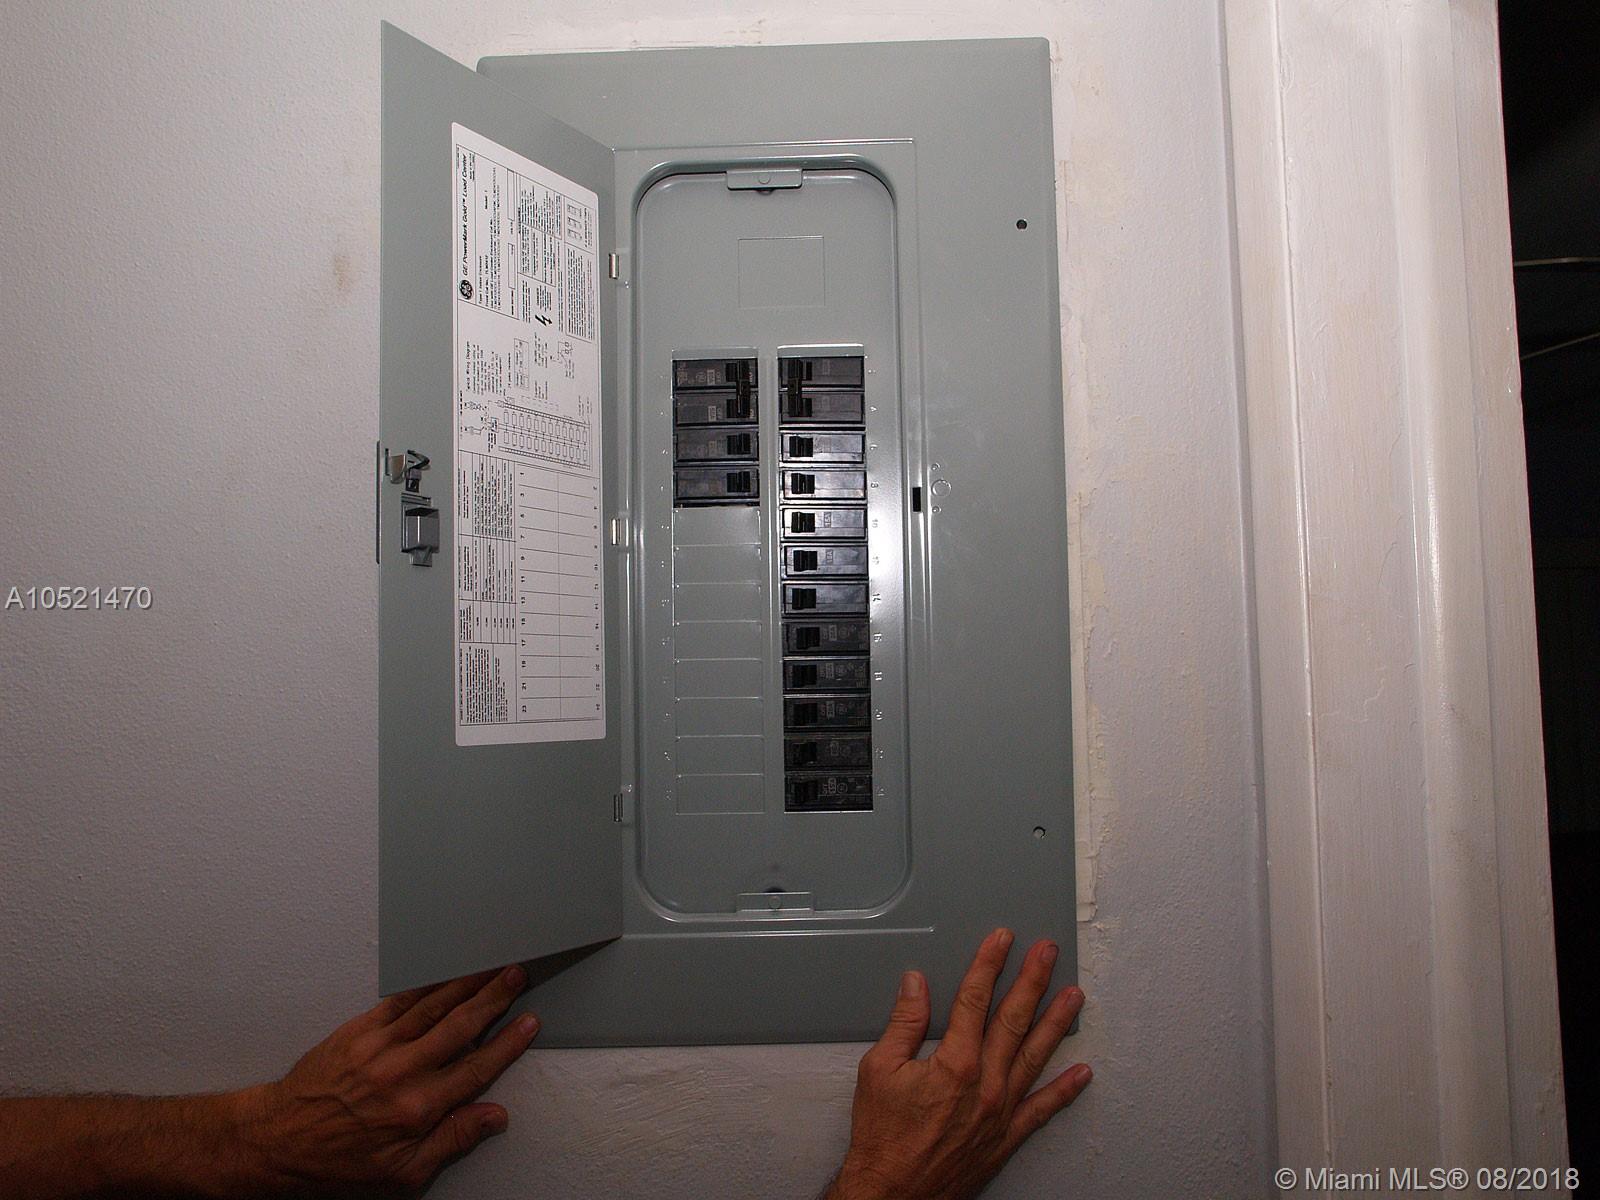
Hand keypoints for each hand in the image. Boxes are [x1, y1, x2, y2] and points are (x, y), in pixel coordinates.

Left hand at [233, 965, 540, 1197]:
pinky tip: (443, 975)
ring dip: (466, 983)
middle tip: (516, 974)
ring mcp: (378, 1046)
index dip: (507, 1043)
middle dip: (494, 997)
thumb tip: (494, 1116)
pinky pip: (399, 1001)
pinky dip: (425, 985)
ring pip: (433, 1005)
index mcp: (418, 1108)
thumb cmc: (339, 1162)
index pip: (477, 1067)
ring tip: (489, 966)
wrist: (278, 1142)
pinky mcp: (357, 1031)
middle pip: (461, 1025)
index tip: (529, 1023)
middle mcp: (402, 1071)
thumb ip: (453, 1140)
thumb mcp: (403, 1173)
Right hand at [825, 930, 1089, 1199]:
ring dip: (1056, 1023)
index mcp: (954, 1064)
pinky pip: (1042, 1110)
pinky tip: (1082, 1073)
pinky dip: (1064, 1090)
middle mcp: (985, 1085)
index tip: (1002, 941)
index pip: (975, 1001)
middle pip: (1014, 1020)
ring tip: (1074, 996)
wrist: (893, 1194)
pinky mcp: (1006, 1137)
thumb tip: (916, 985)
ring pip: (1035, 1057)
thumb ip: (903, 1023)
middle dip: (1032, 981)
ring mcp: (1000, 1112)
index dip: (989, 965)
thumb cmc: (883, 1139)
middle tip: (1048, 953)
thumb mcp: (879, 1071)